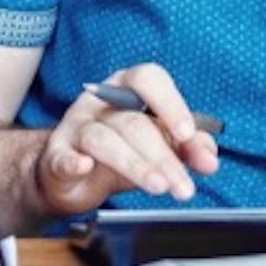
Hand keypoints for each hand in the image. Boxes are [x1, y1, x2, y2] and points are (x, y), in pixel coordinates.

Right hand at [34, 62, 220, 214]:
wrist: (73, 176)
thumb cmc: (122, 150)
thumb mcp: (160, 144)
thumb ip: (188, 147)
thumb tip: (209, 160)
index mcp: (128, 87)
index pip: (149, 79)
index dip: (170, 104)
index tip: (187, 134)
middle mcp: (100, 101)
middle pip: (133, 122)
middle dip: (163, 156)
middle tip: (182, 185)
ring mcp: (76, 125)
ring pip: (105, 140)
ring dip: (135, 166)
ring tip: (159, 186)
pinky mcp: (56, 154)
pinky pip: (63, 156)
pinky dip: (74, 162)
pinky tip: (85, 168)